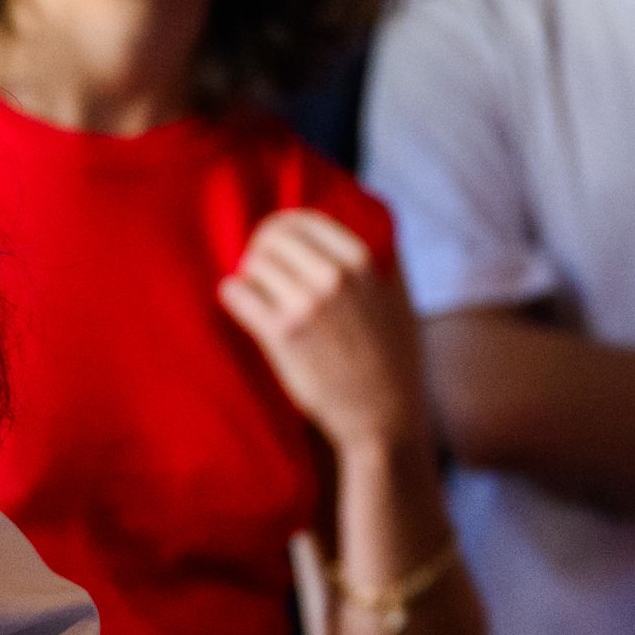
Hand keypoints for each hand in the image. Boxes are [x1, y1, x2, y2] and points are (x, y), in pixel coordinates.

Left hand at [219, 211, 428, 454]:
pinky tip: (242, 304)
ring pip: (252, 264)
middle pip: (271, 238)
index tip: (277, 243)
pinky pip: (236, 294)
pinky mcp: (281, 335)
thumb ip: (383, 256)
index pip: (302, 219)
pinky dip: (234, 295)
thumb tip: (364, 216)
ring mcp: (305, 305)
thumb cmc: (394, 359)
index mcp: (362, 261)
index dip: (282, 228)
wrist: (383, 417)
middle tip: (260, 269)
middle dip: (260, 250)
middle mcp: (334, 277)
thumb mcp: (400, 298)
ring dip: (248, 276)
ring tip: (256, 292)